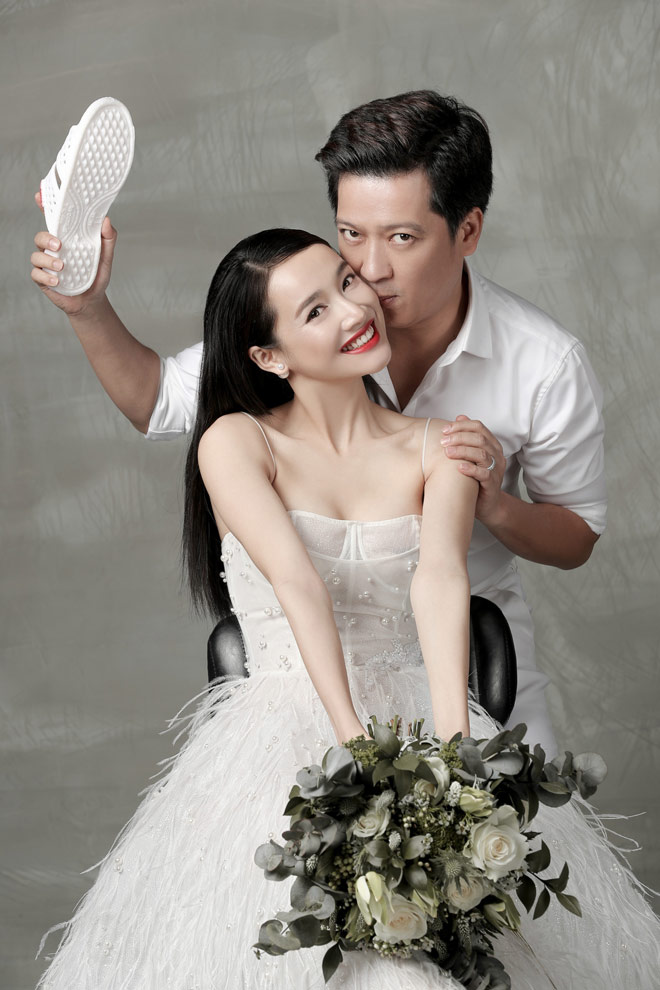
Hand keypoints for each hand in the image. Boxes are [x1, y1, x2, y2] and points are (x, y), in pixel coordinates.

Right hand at [30, 189, 116, 316]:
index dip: (44, 206)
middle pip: (40, 236)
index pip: (53, 220)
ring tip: (62, 267)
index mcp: (66, 238)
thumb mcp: (106, 257)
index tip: (40, 196)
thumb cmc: (95, 275)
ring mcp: (46, 264)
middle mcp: (53, 249)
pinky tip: (57, 281)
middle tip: (60, 245)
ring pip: (36, 256)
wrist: (92, 301)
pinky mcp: (43, 279)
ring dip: (48, 260)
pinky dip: (46, 277)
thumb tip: (106, 220)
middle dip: (46, 238)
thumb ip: (107, 239)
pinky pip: (36, 274)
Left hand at [441, 414, 504, 525]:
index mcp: (492, 444)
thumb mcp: (470, 455)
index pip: (479, 427)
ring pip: (481, 454)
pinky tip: (459, 468)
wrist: (487, 504)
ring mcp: (496, 469)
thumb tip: (459, 416)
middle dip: (459, 437)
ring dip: (462, 451)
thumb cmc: (475, 478)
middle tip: (443, 441)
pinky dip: (471, 469)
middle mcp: (496, 455)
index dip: (461, 426)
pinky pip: (484, 474)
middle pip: (479, 438)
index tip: (445, 429)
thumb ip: (467, 437)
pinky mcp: (493, 484)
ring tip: (447, 452)